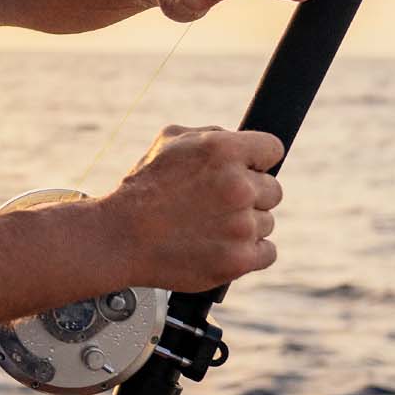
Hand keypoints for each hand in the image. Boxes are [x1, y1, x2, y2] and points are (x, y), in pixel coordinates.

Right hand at [107, 125, 284, 292]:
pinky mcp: (240, 259)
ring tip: (208, 226)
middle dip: (250, 195)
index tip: (247, 169)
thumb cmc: (144, 187)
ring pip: (267, 222)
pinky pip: (267, 252)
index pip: (273, 149)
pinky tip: (221, 246)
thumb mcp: (170, 141)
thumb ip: (213, 135)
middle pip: (273, 190)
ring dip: (245, 225)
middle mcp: (238, 186)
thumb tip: (242, 143)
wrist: (121, 236)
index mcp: (224, 150)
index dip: (258, 159)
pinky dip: (249, 252)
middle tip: (218, 203)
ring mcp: (241, 225)